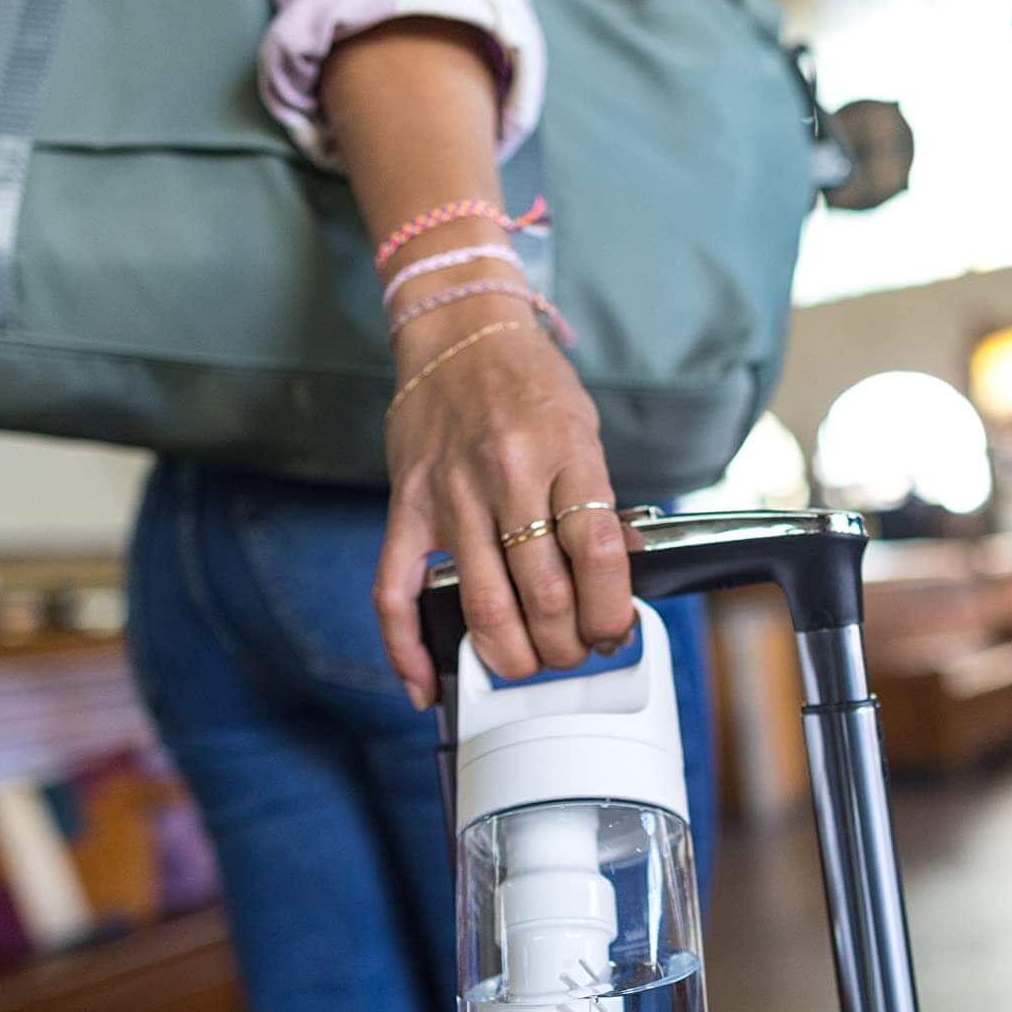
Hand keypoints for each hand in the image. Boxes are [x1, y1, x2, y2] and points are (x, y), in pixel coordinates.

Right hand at [374, 301, 632, 708]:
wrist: (457, 329)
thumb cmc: (528, 383)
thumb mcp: (584, 430)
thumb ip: (596, 501)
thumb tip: (616, 581)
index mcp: (563, 451)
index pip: (598, 553)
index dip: (612, 612)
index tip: (614, 632)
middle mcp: (506, 475)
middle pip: (544, 595)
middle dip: (567, 645)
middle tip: (574, 651)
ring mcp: (449, 495)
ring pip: (484, 607)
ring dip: (513, 656)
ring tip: (529, 662)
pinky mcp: (406, 506)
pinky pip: (394, 591)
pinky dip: (408, 647)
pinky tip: (424, 681)